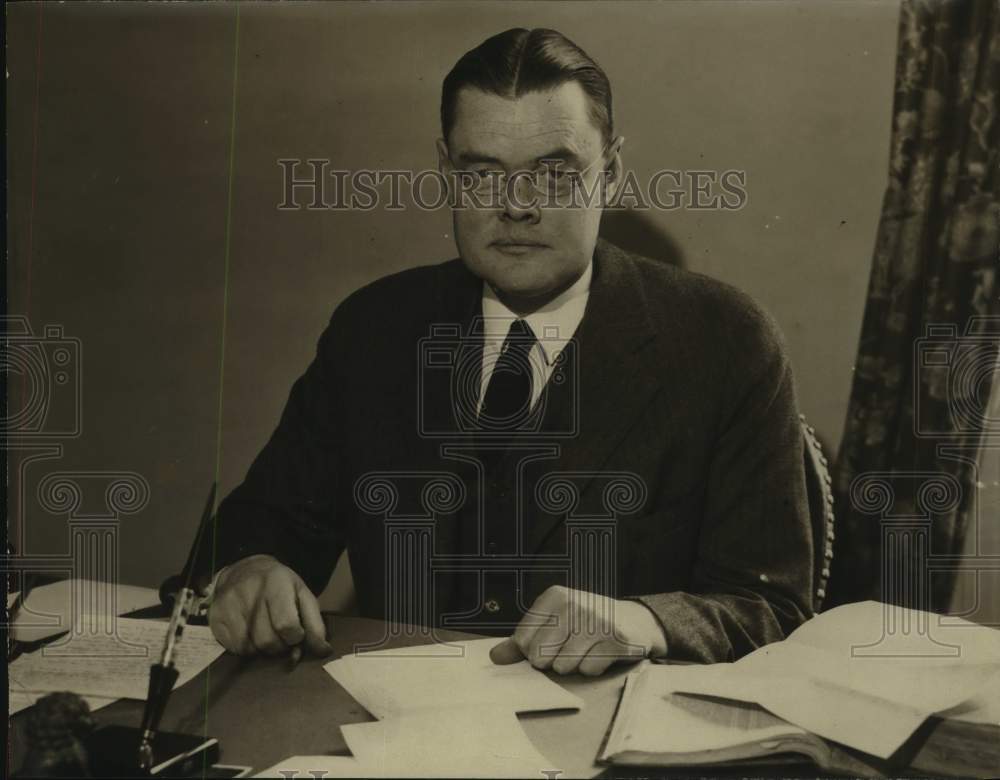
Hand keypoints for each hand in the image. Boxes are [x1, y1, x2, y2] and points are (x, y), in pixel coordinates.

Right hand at [208, 554, 332, 657]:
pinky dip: (248, 648)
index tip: (297, 634)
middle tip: (282, 636)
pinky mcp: (215, 618)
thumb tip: (323, 651)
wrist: (243, 571)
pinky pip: (235, 649)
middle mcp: (249, 592)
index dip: (296, 637)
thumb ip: (315, 623)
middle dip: (280, 646)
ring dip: (264, 648)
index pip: (286, 625)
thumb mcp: (302, 595)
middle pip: (268, 641)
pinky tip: (251, 634)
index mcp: (276, 583)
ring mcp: (229, 606)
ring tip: (266, 633)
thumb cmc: (279, 586)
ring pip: (251, 648)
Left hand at [489, 586, 666, 675]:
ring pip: (563, 665)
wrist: (633, 621)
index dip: (532, 652)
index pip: (522, 640)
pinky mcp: (616, 640)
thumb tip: (495, 656)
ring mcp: (596, 621)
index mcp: (554, 597)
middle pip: (540, 656)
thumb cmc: (586, 623)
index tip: (548, 644)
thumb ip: (522, 641)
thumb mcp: (553, 623)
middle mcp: (574, 604)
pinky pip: (588, 670)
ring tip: (585, 650)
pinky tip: (601, 653)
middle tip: (568, 648)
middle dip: (551, 661)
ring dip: (573, 665)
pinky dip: (592, 668)